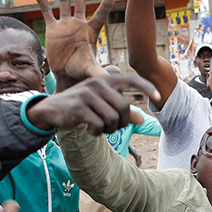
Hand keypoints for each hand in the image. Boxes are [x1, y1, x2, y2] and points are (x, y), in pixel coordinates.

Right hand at [27, 73, 158, 133]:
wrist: (52, 110)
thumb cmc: (82, 107)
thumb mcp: (102, 106)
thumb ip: (122, 112)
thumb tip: (142, 120)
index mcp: (105, 80)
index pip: (131, 79)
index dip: (147, 87)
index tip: (159, 97)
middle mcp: (97, 84)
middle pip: (123, 107)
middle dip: (122, 123)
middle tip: (112, 128)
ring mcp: (87, 95)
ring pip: (111, 118)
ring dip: (109, 129)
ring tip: (100, 129)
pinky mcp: (78, 108)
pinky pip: (98, 124)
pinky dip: (97, 132)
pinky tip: (91, 131)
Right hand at [36, 0, 113, 82]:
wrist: (67, 73)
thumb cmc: (82, 70)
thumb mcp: (91, 70)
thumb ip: (99, 72)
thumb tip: (110, 80)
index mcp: (91, 31)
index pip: (100, 15)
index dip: (105, 5)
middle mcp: (79, 23)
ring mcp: (65, 24)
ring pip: (63, 0)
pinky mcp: (52, 29)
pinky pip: (47, 13)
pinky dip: (43, 3)